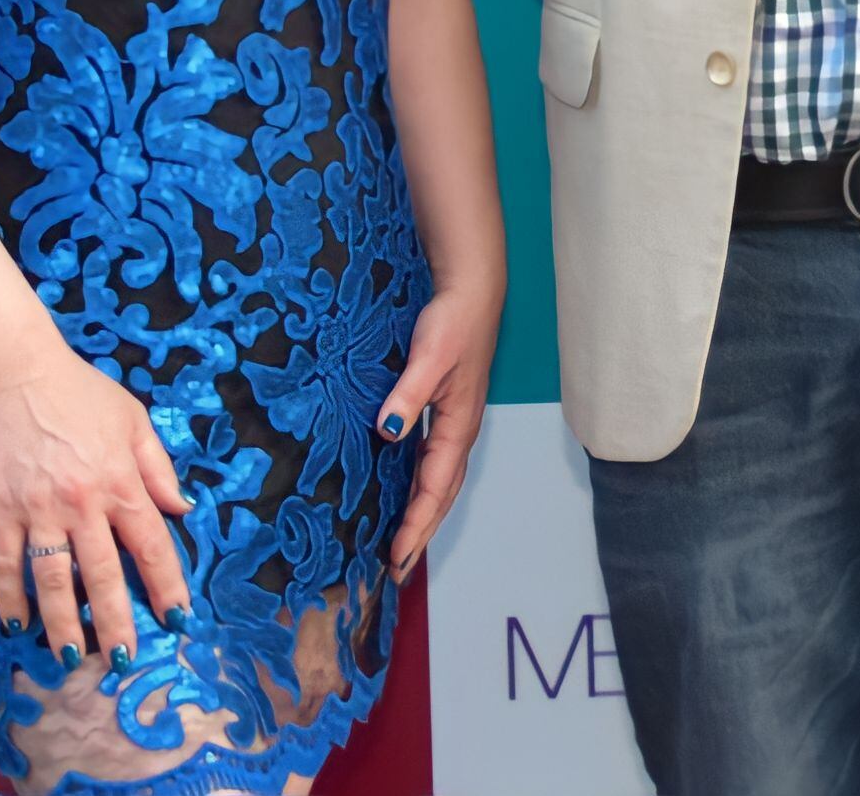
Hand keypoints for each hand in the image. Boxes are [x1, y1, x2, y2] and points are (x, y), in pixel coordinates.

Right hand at [0, 349, 191, 669]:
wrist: (15, 371)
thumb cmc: (80, 391)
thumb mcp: (133, 420)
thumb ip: (157, 468)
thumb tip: (183, 508)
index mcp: (121, 482)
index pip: (151, 545)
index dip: (166, 586)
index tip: (176, 619)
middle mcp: (83, 502)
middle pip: (104, 573)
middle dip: (117, 621)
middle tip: (124, 659)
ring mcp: (39, 509)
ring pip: (53, 578)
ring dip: (62, 620)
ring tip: (71, 654)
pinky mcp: (1, 508)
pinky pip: (6, 560)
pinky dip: (9, 594)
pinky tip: (16, 622)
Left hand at [381, 280, 503, 580]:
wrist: (471, 290)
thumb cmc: (453, 321)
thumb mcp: (429, 356)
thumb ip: (409, 395)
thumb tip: (388, 434)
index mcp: (458, 425)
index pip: (436, 488)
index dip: (417, 525)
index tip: (397, 557)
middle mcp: (459, 431)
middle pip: (442, 494)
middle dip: (423, 533)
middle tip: (398, 570)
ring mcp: (455, 423)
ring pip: (440, 481)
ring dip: (424, 515)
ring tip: (402, 545)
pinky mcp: (447, 411)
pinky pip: (434, 463)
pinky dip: (422, 489)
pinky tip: (404, 495)